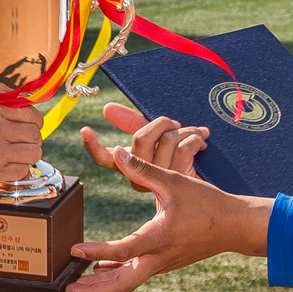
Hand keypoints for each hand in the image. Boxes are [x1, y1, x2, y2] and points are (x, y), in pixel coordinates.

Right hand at [0, 99, 42, 191]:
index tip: (31, 128)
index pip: (30, 114)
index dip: (35, 123)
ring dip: (28, 156)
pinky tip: (7, 169)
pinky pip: (21, 171)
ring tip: (17, 158)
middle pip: (35, 134)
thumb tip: (12, 119)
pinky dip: (18, 171)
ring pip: (34, 153)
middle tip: (24, 145)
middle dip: (33, 140)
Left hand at [63, 147, 272, 291]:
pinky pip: (136, 274)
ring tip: (75, 286)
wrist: (236, 226)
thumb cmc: (207, 203)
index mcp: (159, 238)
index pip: (123, 250)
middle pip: (122, 285)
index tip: (75, 250)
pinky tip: (101, 268)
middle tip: (67, 290)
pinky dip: (116, 274)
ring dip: (101, 287)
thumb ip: (145, 171)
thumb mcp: (175, 182)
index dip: (97, 251)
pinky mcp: (164, 262)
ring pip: (128, 283)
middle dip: (94, 291)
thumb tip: (119, 154)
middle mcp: (159, 257)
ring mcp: (162, 263)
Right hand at [80, 102, 207, 188]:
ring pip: (167, 140)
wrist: (208, 183)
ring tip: (196, 134)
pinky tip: (202, 142)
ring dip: (186, 130)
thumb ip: (132, 122)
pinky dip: (196, 138)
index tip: (85, 130)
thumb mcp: (155, 137)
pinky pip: (185, 147)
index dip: (92, 145)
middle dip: (162, 123)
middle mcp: (139, 177)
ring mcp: (158, 181)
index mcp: (128, 166)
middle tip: (176, 123)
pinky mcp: (179, 181)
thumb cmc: (179, 155)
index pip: (104, 158)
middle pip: (141, 137)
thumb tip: (106, 108)